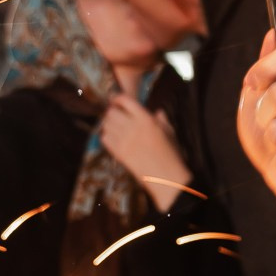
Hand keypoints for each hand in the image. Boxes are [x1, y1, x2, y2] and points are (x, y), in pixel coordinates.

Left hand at [98, 93, 189, 210]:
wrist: (165, 176)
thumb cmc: (170, 154)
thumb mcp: (169, 132)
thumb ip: (162, 120)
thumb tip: (158, 112)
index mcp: (146, 119)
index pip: (125, 100)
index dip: (117, 99)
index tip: (116, 101)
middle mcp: (133, 127)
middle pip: (111, 112)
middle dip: (112, 113)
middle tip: (115, 117)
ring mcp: (124, 140)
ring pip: (106, 124)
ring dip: (108, 124)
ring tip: (114, 128)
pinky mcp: (118, 152)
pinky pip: (104, 138)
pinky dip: (106, 137)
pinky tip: (113, 139)